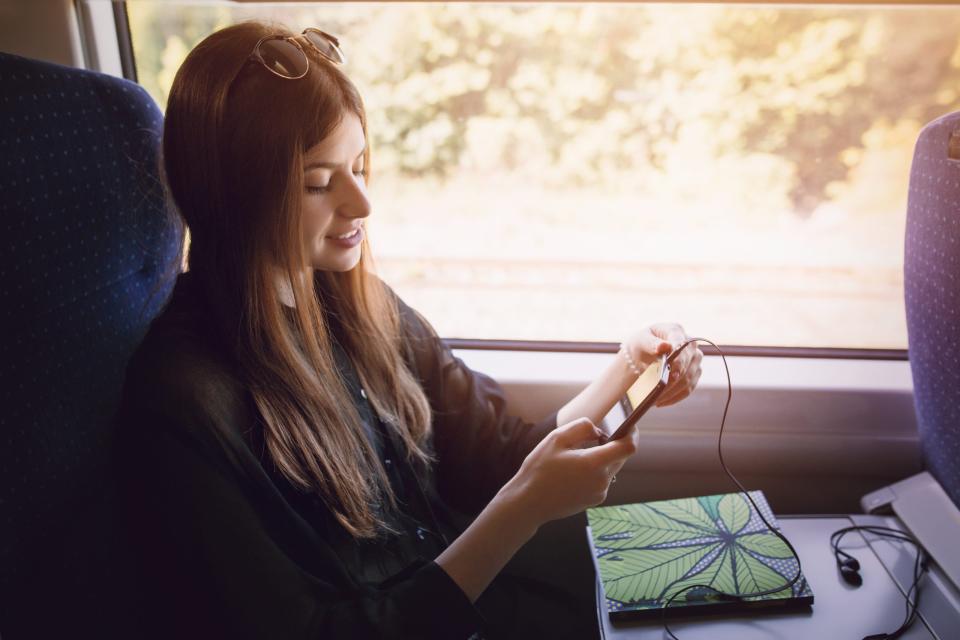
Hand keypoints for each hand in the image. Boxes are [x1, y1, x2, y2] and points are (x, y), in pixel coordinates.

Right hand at [500, 418, 636, 527]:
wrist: (529, 502)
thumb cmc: (539, 470)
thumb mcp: (556, 439)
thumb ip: (581, 427)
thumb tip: (598, 430)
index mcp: (593, 463)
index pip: (628, 447)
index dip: (632, 434)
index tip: (629, 425)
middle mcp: (601, 480)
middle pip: (620, 457)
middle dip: (612, 445)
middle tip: (594, 438)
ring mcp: (599, 492)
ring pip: (611, 468)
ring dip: (602, 458)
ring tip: (577, 456)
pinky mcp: (595, 500)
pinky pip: (602, 480)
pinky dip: (595, 471)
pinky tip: (575, 472)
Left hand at [623, 322, 702, 406]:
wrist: (642, 355)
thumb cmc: (641, 344)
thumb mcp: (640, 340)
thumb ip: (652, 343)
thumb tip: (665, 346)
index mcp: (675, 330)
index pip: (682, 344)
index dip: (678, 359)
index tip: (671, 371)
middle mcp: (690, 344)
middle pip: (688, 363)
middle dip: (674, 378)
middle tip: (660, 388)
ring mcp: (694, 360)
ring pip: (689, 378)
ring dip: (672, 390)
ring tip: (656, 398)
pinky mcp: (693, 374)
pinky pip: (688, 389)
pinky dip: (674, 397)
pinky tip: (660, 401)